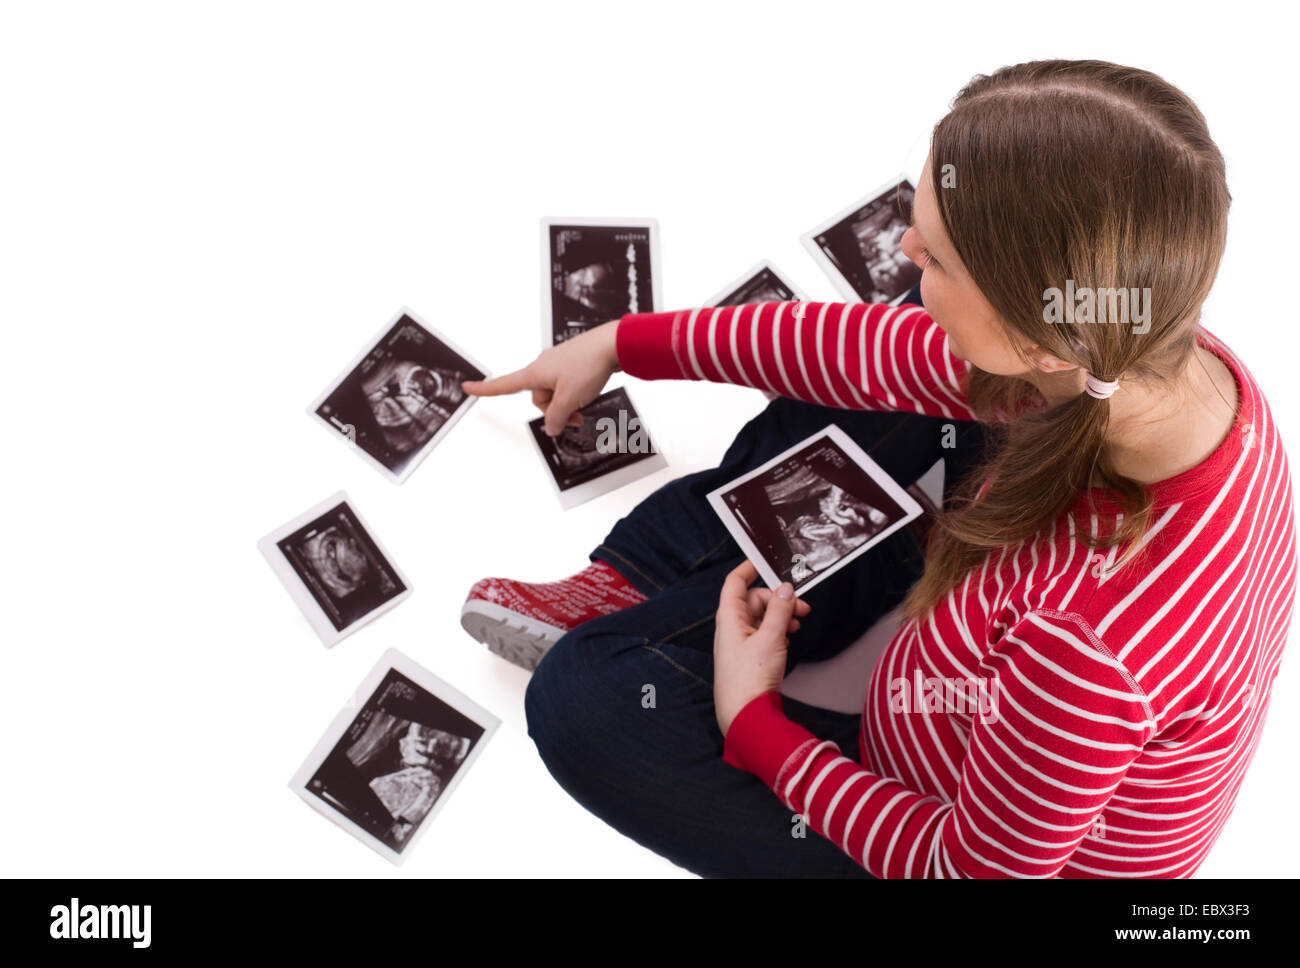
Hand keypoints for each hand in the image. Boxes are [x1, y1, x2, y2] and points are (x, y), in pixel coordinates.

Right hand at [461, 318, 620, 435]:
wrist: (612, 344)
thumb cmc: (588, 365)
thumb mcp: (569, 400)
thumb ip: (556, 418)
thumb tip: (551, 427)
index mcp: (534, 373)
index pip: (503, 385)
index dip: (484, 389)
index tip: (467, 387)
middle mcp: (542, 366)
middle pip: (539, 398)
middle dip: (556, 410)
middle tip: (576, 416)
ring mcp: (558, 364)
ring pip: (555, 394)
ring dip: (568, 404)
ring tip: (585, 402)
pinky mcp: (572, 364)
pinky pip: (567, 385)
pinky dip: (575, 394)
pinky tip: (589, 390)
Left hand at [713, 560, 810, 736]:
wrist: (745, 716)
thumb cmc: (750, 679)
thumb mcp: (770, 639)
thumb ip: (779, 611)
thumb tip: (785, 589)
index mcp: (729, 618)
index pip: (734, 584)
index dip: (747, 569)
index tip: (763, 560)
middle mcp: (731, 628)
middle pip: (754, 600)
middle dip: (778, 599)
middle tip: (802, 607)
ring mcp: (740, 644)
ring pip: (761, 618)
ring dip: (781, 616)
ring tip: (798, 624)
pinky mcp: (749, 658)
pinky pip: (763, 634)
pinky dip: (778, 630)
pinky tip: (790, 638)